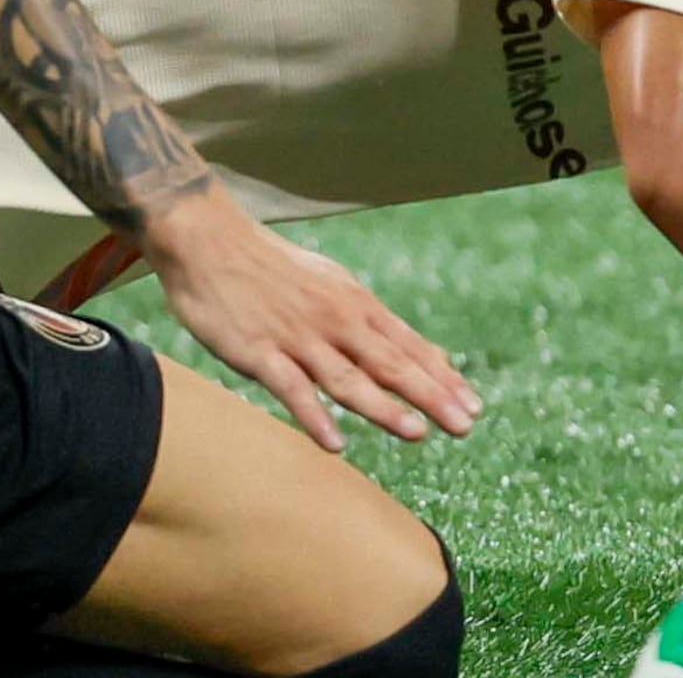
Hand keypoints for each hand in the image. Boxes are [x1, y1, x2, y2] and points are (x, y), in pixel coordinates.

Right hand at [140, 187, 479, 452]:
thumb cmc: (272, 268)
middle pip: (389, 363)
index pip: (407, 345)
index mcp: (354, 304)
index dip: (441, 377)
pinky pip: (290, 388)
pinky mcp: (258, 351)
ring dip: (383, 406)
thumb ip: (373, 324)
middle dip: (430, 395)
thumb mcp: (333, 285)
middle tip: (464, 425)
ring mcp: (297, 337)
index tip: (474, 407)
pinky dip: (314, 415)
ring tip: (416, 432)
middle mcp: (334, 320)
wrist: (208, 239)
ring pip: (347, 377)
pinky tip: (335, 443)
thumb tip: (420, 353)